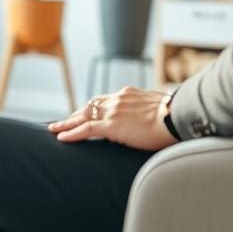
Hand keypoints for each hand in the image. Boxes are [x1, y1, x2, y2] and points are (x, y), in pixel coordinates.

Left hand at [48, 87, 177, 150]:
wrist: (177, 116)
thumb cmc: (175, 116)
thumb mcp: (159, 108)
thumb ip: (149, 111)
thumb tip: (154, 118)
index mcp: (129, 94)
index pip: (105, 100)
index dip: (93, 107)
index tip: (85, 112)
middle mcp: (118, 99)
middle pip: (90, 105)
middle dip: (76, 113)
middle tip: (64, 121)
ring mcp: (114, 111)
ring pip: (84, 115)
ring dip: (68, 122)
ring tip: (55, 129)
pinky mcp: (112, 125)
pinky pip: (86, 129)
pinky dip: (72, 132)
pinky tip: (61, 137)